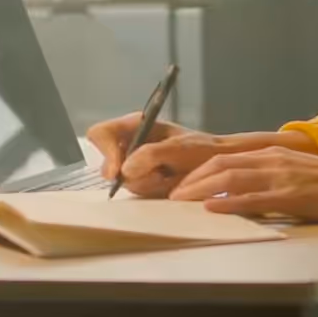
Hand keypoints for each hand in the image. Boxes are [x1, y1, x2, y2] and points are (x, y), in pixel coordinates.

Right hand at [87, 112, 233, 198]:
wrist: (216, 167)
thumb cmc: (201, 148)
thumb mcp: (178, 147)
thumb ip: (151, 154)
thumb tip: (125, 169)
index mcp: (134, 126)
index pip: (101, 134)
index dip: (105, 151)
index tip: (117, 170)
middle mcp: (130, 144)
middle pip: (108, 163)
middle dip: (131, 173)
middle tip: (155, 174)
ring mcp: (134, 165)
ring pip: (123, 181)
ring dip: (146, 182)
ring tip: (167, 176)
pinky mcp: (142, 181)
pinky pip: (136, 191)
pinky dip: (152, 189)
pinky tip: (167, 183)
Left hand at [170, 147, 317, 222]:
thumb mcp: (294, 171)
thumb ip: (267, 176)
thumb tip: (239, 188)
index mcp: (271, 154)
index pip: (225, 159)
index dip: (198, 172)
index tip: (180, 184)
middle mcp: (271, 160)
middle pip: (221, 166)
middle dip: (192, 181)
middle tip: (172, 195)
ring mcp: (281, 177)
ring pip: (231, 180)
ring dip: (202, 191)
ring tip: (182, 202)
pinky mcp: (291, 196)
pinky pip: (254, 199)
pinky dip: (229, 203)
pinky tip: (213, 209)